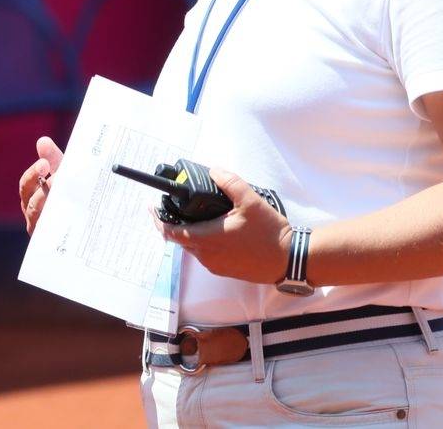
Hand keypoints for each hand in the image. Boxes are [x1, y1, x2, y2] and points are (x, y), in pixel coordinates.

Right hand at [17, 136, 63, 234]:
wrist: (84, 225)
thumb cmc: (69, 194)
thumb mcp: (62, 175)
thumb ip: (54, 159)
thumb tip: (43, 141)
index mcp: (32, 194)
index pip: (27, 183)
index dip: (33, 174)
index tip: (44, 164)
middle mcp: (32, 212)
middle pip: (31, 202)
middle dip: (45, 191)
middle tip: (59, 179)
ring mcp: (41, 228)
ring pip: (42, 219)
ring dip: (53, 207)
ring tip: (68, 197)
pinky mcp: (51, 241)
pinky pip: (52, 236)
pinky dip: (60, 226)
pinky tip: (72, 218)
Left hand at [160, 168, 290, 284]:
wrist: (290, 260)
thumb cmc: (270, 233)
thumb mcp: (250, 201)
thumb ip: (230, 183)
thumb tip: (215, 171)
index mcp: (207, 239)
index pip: (170, 233)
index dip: (158, 221)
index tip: (152, 208)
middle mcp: (207, 256)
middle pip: (179, 240)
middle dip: (172, 224)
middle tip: (172, 209)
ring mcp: (216, 266)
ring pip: (193, 248)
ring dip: (189, 234)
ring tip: (193, 217)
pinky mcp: (225, 271)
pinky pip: (205, 256)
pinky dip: (202, 243)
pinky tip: (212, 230)